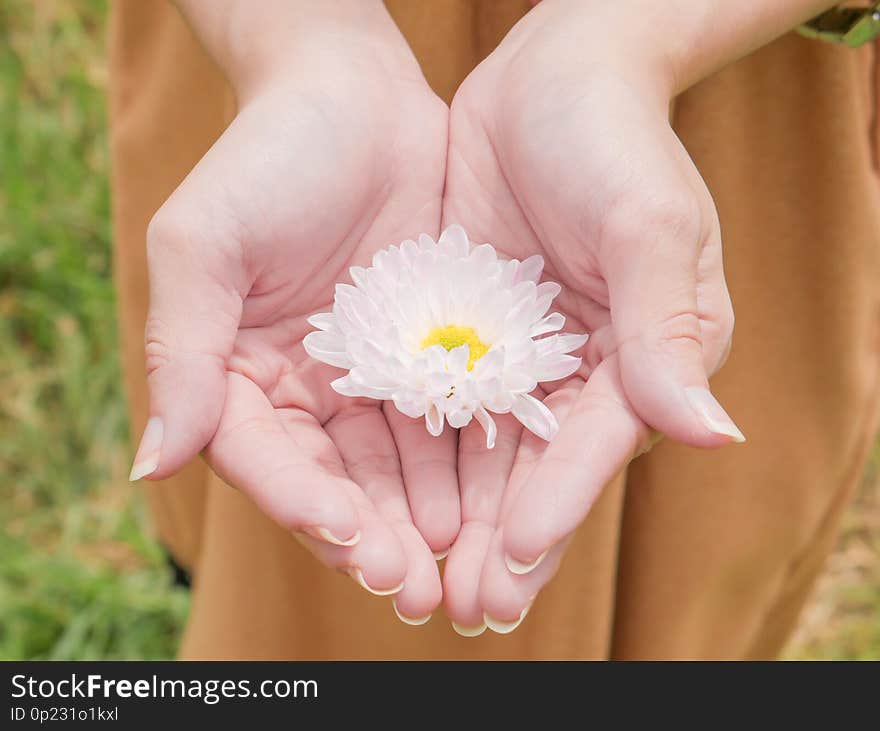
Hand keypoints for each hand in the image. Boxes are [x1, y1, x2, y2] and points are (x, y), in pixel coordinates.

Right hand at [131, 19, 456, 620]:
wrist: (352, 97)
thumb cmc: (266, 158)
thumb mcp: (205, 245)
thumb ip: (183, 352)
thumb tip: (151, 463)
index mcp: (237, 375)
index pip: (267, 459)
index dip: (302, 504)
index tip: (348, 540)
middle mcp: (304, 389)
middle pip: (334, 481)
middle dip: (374, 536)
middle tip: (414, 586)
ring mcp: (369, 377)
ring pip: (394, 467)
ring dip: (423, 520)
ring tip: (458, 568)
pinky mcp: (428, 355)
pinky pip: (444, 421)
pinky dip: (461, 467)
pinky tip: (485, 505)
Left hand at [439, 0, 741, 632]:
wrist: (553, 78)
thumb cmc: (613, 138)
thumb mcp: (647, 222)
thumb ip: (668, 326)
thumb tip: (712, 435)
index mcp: (644, 353)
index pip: (595, 445)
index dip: (557, 505)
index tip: (512, 558)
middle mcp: (585, 366)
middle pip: (541, 467)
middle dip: (503, 539)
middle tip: (462, 607)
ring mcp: (522, 352)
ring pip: (487, 449)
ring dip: (456, 514)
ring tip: (419, 576)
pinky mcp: (470, 326)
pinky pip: (444, 400)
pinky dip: (424, 452)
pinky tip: (390, 497)